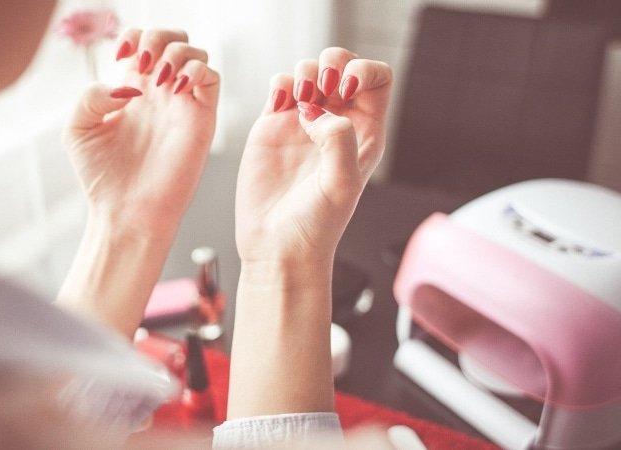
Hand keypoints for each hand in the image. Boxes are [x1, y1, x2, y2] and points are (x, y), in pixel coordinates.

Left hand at [65, 29, 219, 237]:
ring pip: (195, 53)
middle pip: (172, 40)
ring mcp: (182, 105)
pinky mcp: (201, 119)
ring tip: (160, 79)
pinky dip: (197, 70)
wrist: (127, 212)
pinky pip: (212, 78)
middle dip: (159, 36)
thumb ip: (91, 96)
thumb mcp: (78, 130)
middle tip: (144, 61)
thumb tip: (127, 84)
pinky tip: (176, 87)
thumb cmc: (103, 178)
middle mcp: (159, 94)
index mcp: (131, 90)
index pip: (141, 42)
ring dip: (177, 52)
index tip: (123, 55)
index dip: (134, 36)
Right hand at [236, 48, 391, 262]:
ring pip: (309, 71)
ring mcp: (302, 124)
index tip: (346, 88)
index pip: (377, 80)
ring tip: (297, 103)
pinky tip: (279, 105)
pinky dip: (279, 83)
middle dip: (332, 63)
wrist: (276, 246)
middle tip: (321, 88)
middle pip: (343, 66)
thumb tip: (316, 113)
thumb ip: (339, 140)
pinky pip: (279, 86)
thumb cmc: (315, 226)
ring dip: (304, 73)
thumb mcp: (341, 185)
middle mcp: (335, 124)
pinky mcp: (271, 126)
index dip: (365, 71)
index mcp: (364, 134)